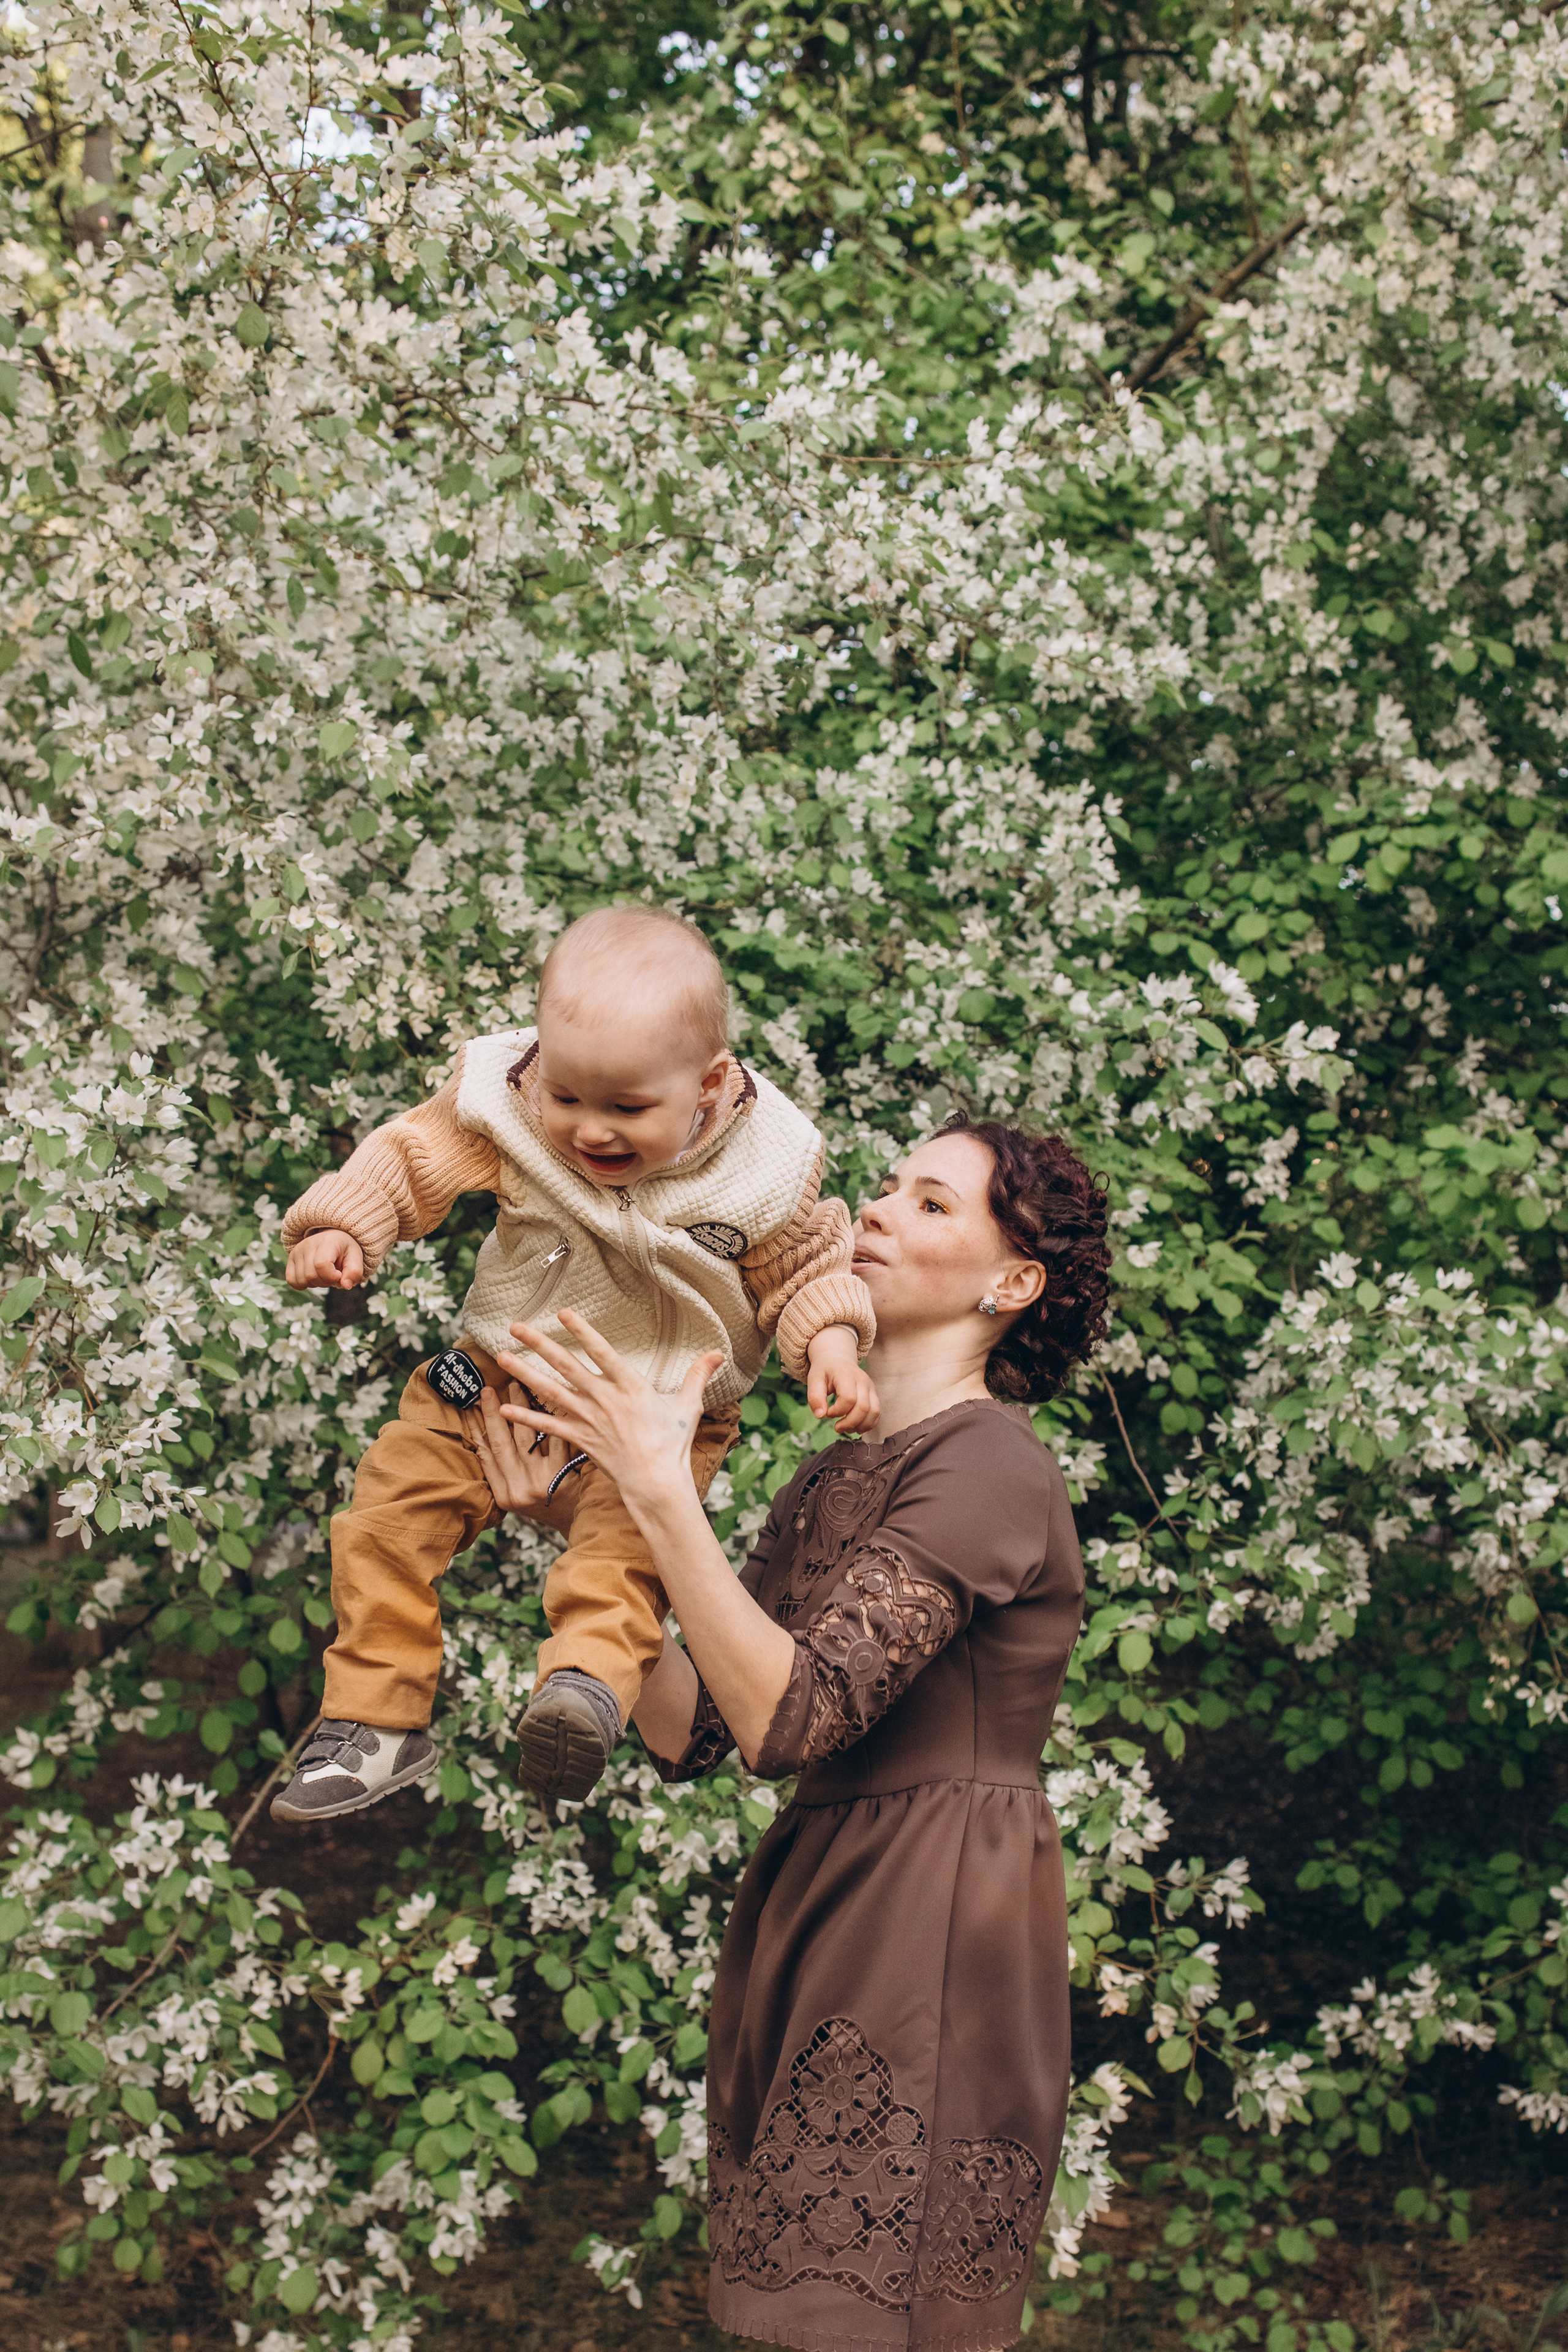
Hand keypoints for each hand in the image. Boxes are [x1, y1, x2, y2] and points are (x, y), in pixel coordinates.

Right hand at [285, 1228, 364, 1290]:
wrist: (333, 1238)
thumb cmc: (345, 1249)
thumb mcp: (355, 1258)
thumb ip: (354, 1272)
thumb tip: (346, 1285)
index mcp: (328, 1241)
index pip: (321, 1265)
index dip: (332, 1276)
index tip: (340, 1274)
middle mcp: (308, 1243)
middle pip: (311, 1276)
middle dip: (326, 1282)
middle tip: (333, 1274)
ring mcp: (297, 1250)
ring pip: (302, 1280)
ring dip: (316, 1283)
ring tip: (324, 1273)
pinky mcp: (290, 1258)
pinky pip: (292, 1280)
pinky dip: (303, 1284)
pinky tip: (313, 1277)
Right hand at [465, 1382, 579, 1534]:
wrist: (576, 1521)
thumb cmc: (546, 1502)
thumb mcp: (518, 1492)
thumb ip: (504, 1469)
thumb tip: (484, 1434)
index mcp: (503, 1494)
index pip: (485, 1454)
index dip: (476, 1428)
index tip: (471, 1406)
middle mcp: (518, 1489)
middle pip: (501, 1442)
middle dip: (493, 1413)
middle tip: (489, 1389)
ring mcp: (539, 1482)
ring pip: (526, 1437)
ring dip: (520, 1408)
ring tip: (517, 1386)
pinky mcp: (561, 1475)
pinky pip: (554, 1439)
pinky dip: (551, 1419)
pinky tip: (549, 1399)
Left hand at [494, 1310, 722, 1510]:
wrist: (656, 1483)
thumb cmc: (672, 1445)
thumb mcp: (688, 1406)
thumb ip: (697, 1375)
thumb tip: (719, 1353)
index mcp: (629, 1387)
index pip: (602, 1352)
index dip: (582, 1331)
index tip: (562, 1312)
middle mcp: (604, 1399)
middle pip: (566, 1366)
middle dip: (540, 1344)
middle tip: (516, 1325)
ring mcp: (589, 1420)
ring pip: (550, 1392)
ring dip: (524, 1373)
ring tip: (502, 1356)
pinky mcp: (579, 1440)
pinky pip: (547, 1426)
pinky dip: (525, 1417)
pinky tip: (503, 1407)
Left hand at [805, 1325, 879, 1434]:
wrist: (838, 1359)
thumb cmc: (825, 1370)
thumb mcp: (814, 1379)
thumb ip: (815, 1397)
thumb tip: (820, 1416)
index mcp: (847, 1375)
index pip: (849, 1398)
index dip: (838, 1411)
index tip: (827, 1413)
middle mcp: (863, 1381)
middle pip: (863, 1408)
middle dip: (849, 1423)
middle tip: (837, 1427)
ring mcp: (870, 1388)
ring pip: (874, 1412)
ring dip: (861, 1426)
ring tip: (847, 1428)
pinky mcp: (874, 1394)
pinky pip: (877, 1413)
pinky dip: (868, 1424)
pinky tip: (856, 1427)